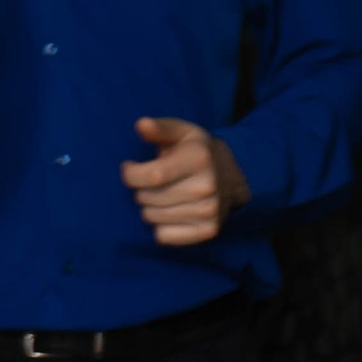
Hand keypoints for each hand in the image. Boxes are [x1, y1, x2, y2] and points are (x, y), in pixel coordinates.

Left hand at [122, 116, 247, 247]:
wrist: (232, 176)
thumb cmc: (197, 152)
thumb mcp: (181, 133)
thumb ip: (159, 128)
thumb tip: (141, 125)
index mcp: (198, 159)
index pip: (151, 176)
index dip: (131, 174)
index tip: (129, 168)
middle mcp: (206, 186)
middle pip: (148, 198)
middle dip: (141, 190)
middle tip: (152, 182)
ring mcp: (208, 211)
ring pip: (152, 218)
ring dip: (150, 208)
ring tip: (163, 195)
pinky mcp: (208, 231)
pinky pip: (164, 236)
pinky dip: (161, 226)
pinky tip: (171, 211)